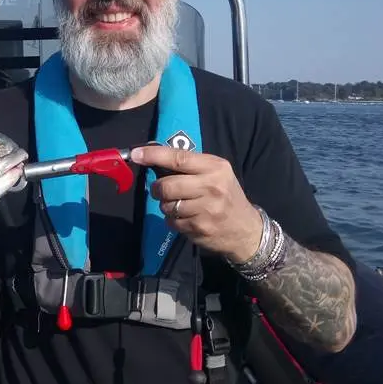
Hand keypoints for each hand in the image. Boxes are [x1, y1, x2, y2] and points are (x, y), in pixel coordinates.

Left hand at [130, 145, 262, 262]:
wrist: (246, 229)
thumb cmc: (226, 195)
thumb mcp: (216, 173)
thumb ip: (189, 165)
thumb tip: (151, 157)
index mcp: (215, 168)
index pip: (179, 158)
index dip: (154, 155)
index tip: (136, 154)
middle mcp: (212, 187)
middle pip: (167, 185)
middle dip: (157, 189)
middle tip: (159, 190)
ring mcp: (207, 210)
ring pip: (166, 205)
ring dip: (166, 206)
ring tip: (179, 205)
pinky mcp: (200, 228)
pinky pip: (172, 222)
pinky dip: (173, 220)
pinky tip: (186, 218)